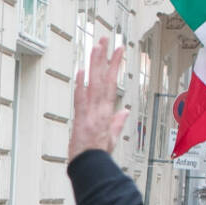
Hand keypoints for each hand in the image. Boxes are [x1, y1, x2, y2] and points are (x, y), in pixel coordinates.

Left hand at [69, 37, 129, 161]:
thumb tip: (125, 111)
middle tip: (105, 39)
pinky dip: (80, 85)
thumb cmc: (98, 154)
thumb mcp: (111, 137)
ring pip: (93, 83)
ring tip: (96, 47)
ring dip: (94, 64)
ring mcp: (89, 112)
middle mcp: (99, 109)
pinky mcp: (80, 118)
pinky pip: (80, 98)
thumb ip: (118, 122)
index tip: (117, 49)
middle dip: (103, 57)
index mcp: (107, 112)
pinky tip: (81, 71)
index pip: (112, 82)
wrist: (89, 165)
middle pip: (102, 78)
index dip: (114, 64)